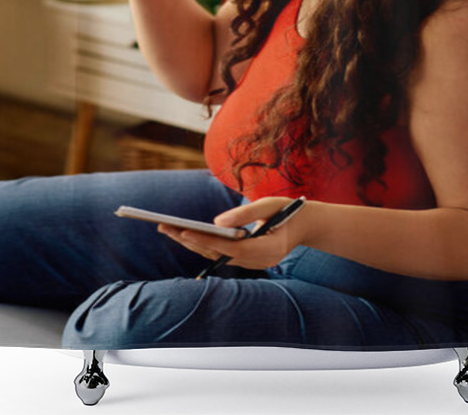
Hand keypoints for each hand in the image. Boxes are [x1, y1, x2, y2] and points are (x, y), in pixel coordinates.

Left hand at [157, 197, 309, 270]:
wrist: (304, 224)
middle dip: (190, 240)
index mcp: (268, 249)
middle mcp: (258, 261)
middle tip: (164, 226)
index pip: (232, 248)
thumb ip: (245, 213)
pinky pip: (220, 255)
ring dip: (192, 243)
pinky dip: (202, 244)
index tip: (184, 231)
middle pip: (218, 254)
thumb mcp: (269, 204)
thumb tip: (216, 221)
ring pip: (216, 256)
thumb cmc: (287, 210)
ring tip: (168, 229)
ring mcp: (251, 264)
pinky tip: (185, 234)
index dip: (208, 240)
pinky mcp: (245, 260)